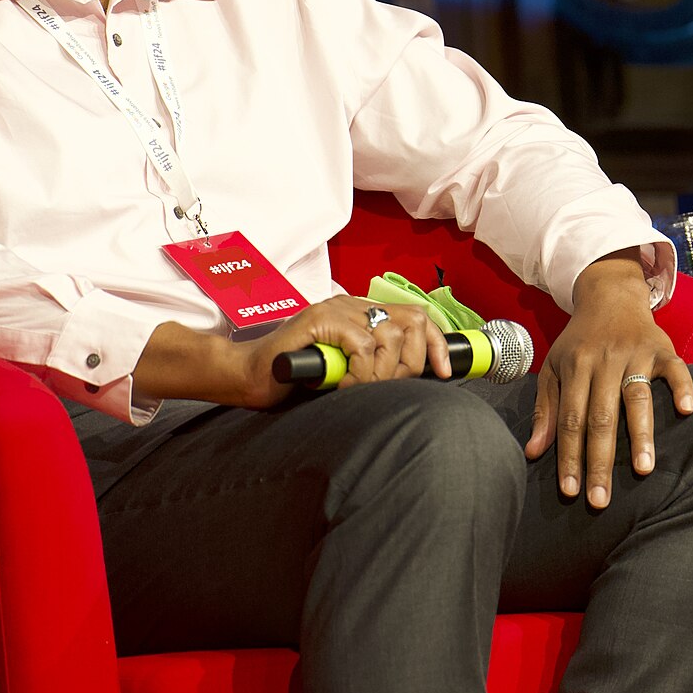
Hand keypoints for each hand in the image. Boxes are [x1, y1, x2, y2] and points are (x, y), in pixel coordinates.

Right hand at [234, 296, 449, 405]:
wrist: (249, 376)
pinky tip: (344, 385)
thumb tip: (414, 377)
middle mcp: (352, 304)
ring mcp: (335, 308)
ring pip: (389, 335)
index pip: (416, 316)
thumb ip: (375, 364)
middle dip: (411, 362)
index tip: (444, 372)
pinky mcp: (320, 319)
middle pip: (411, 322)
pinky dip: (361, 372)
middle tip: (387, 386)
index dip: (436, 344)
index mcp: (361, 312)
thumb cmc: (295, 377)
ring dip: (383, 372)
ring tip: (360, 387)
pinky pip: (362, 345)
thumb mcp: (347, 370)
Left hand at [525, 251, 692, 508]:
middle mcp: (604, 361)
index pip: (570, 419)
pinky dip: (682, 387)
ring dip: (640, 434)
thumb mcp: (554, 368)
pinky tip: (687, 411)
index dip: (570, 457)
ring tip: (643, 470)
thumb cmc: (579, 340)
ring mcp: (635, 353)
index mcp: (575, 367)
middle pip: (601, 417)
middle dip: (600, 461)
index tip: (571, 491)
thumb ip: (545, 409)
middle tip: (601, 499)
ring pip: (637, 398)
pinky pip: (676, 369)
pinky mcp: (663, 347)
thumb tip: (534, 453)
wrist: (609, 294)